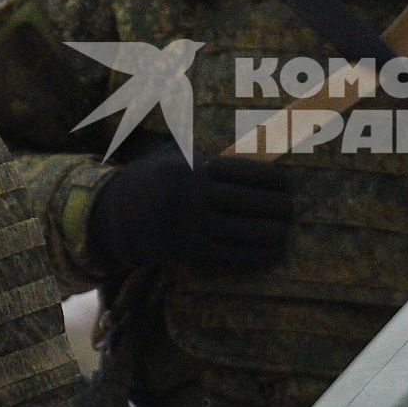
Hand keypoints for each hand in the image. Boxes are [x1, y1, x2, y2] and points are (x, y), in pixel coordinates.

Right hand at [88, 138, 292, 273]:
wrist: (116, 215)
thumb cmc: (157, 179)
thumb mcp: (177, 154)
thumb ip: (211, 155)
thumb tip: (259, 149)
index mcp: (196, 167)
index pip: (251, 173)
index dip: (276, 181)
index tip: (287, 186)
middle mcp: (195, 195)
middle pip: (253, 203)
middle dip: (280, 208)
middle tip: (291, 211)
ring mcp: (191, 226)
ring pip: (246, 232)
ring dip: (274, 234)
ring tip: (285, 231)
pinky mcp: (189, 253)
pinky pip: (233, 257)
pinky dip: (258, 257)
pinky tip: (274, 254)